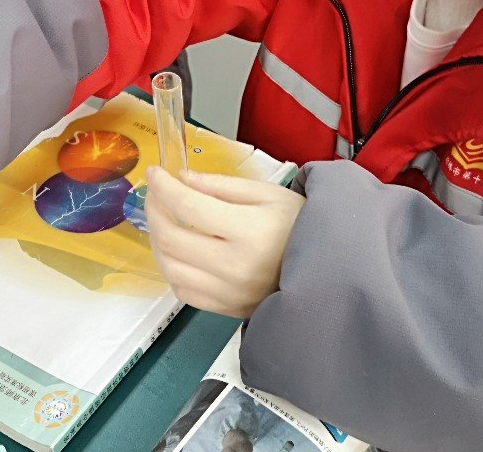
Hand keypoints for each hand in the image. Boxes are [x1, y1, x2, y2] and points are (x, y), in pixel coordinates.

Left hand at [145, 168, 305, 317]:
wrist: (328, 269)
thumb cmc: (299, 225)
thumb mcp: (266, 193)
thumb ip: (220, 186)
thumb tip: (182, 180)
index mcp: (249, 231)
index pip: (189, 207)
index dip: (164, 187)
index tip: (155, 173)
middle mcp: (235, 267)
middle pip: (171, 238)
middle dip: (155, 210)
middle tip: (156, 194)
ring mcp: (229, 293)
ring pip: (170, 267)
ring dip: (158, 240)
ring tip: (165, 220)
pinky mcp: (226, 309)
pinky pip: (183, 291)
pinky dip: (172, 267)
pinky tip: (179, 250)